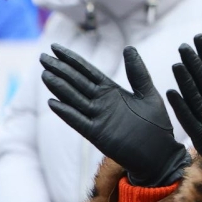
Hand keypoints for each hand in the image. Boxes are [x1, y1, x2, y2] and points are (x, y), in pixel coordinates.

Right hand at [41, 44, 189, 186]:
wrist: (159, 154)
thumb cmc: (156, 125)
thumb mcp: (148, 93)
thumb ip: (137, 73)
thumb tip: (128, 47)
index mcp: (113, 91)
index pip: (88, 72)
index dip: (72, 60)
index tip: (56, 47)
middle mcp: (102, 103)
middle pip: (77, 82)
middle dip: (60, 69)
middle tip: (42, 56)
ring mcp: (98, 118)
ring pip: (74, 99)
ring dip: (60, 87)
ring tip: (45, 74)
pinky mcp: (98, 134)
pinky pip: (79, 121)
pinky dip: (67, 112)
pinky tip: (53, 102)